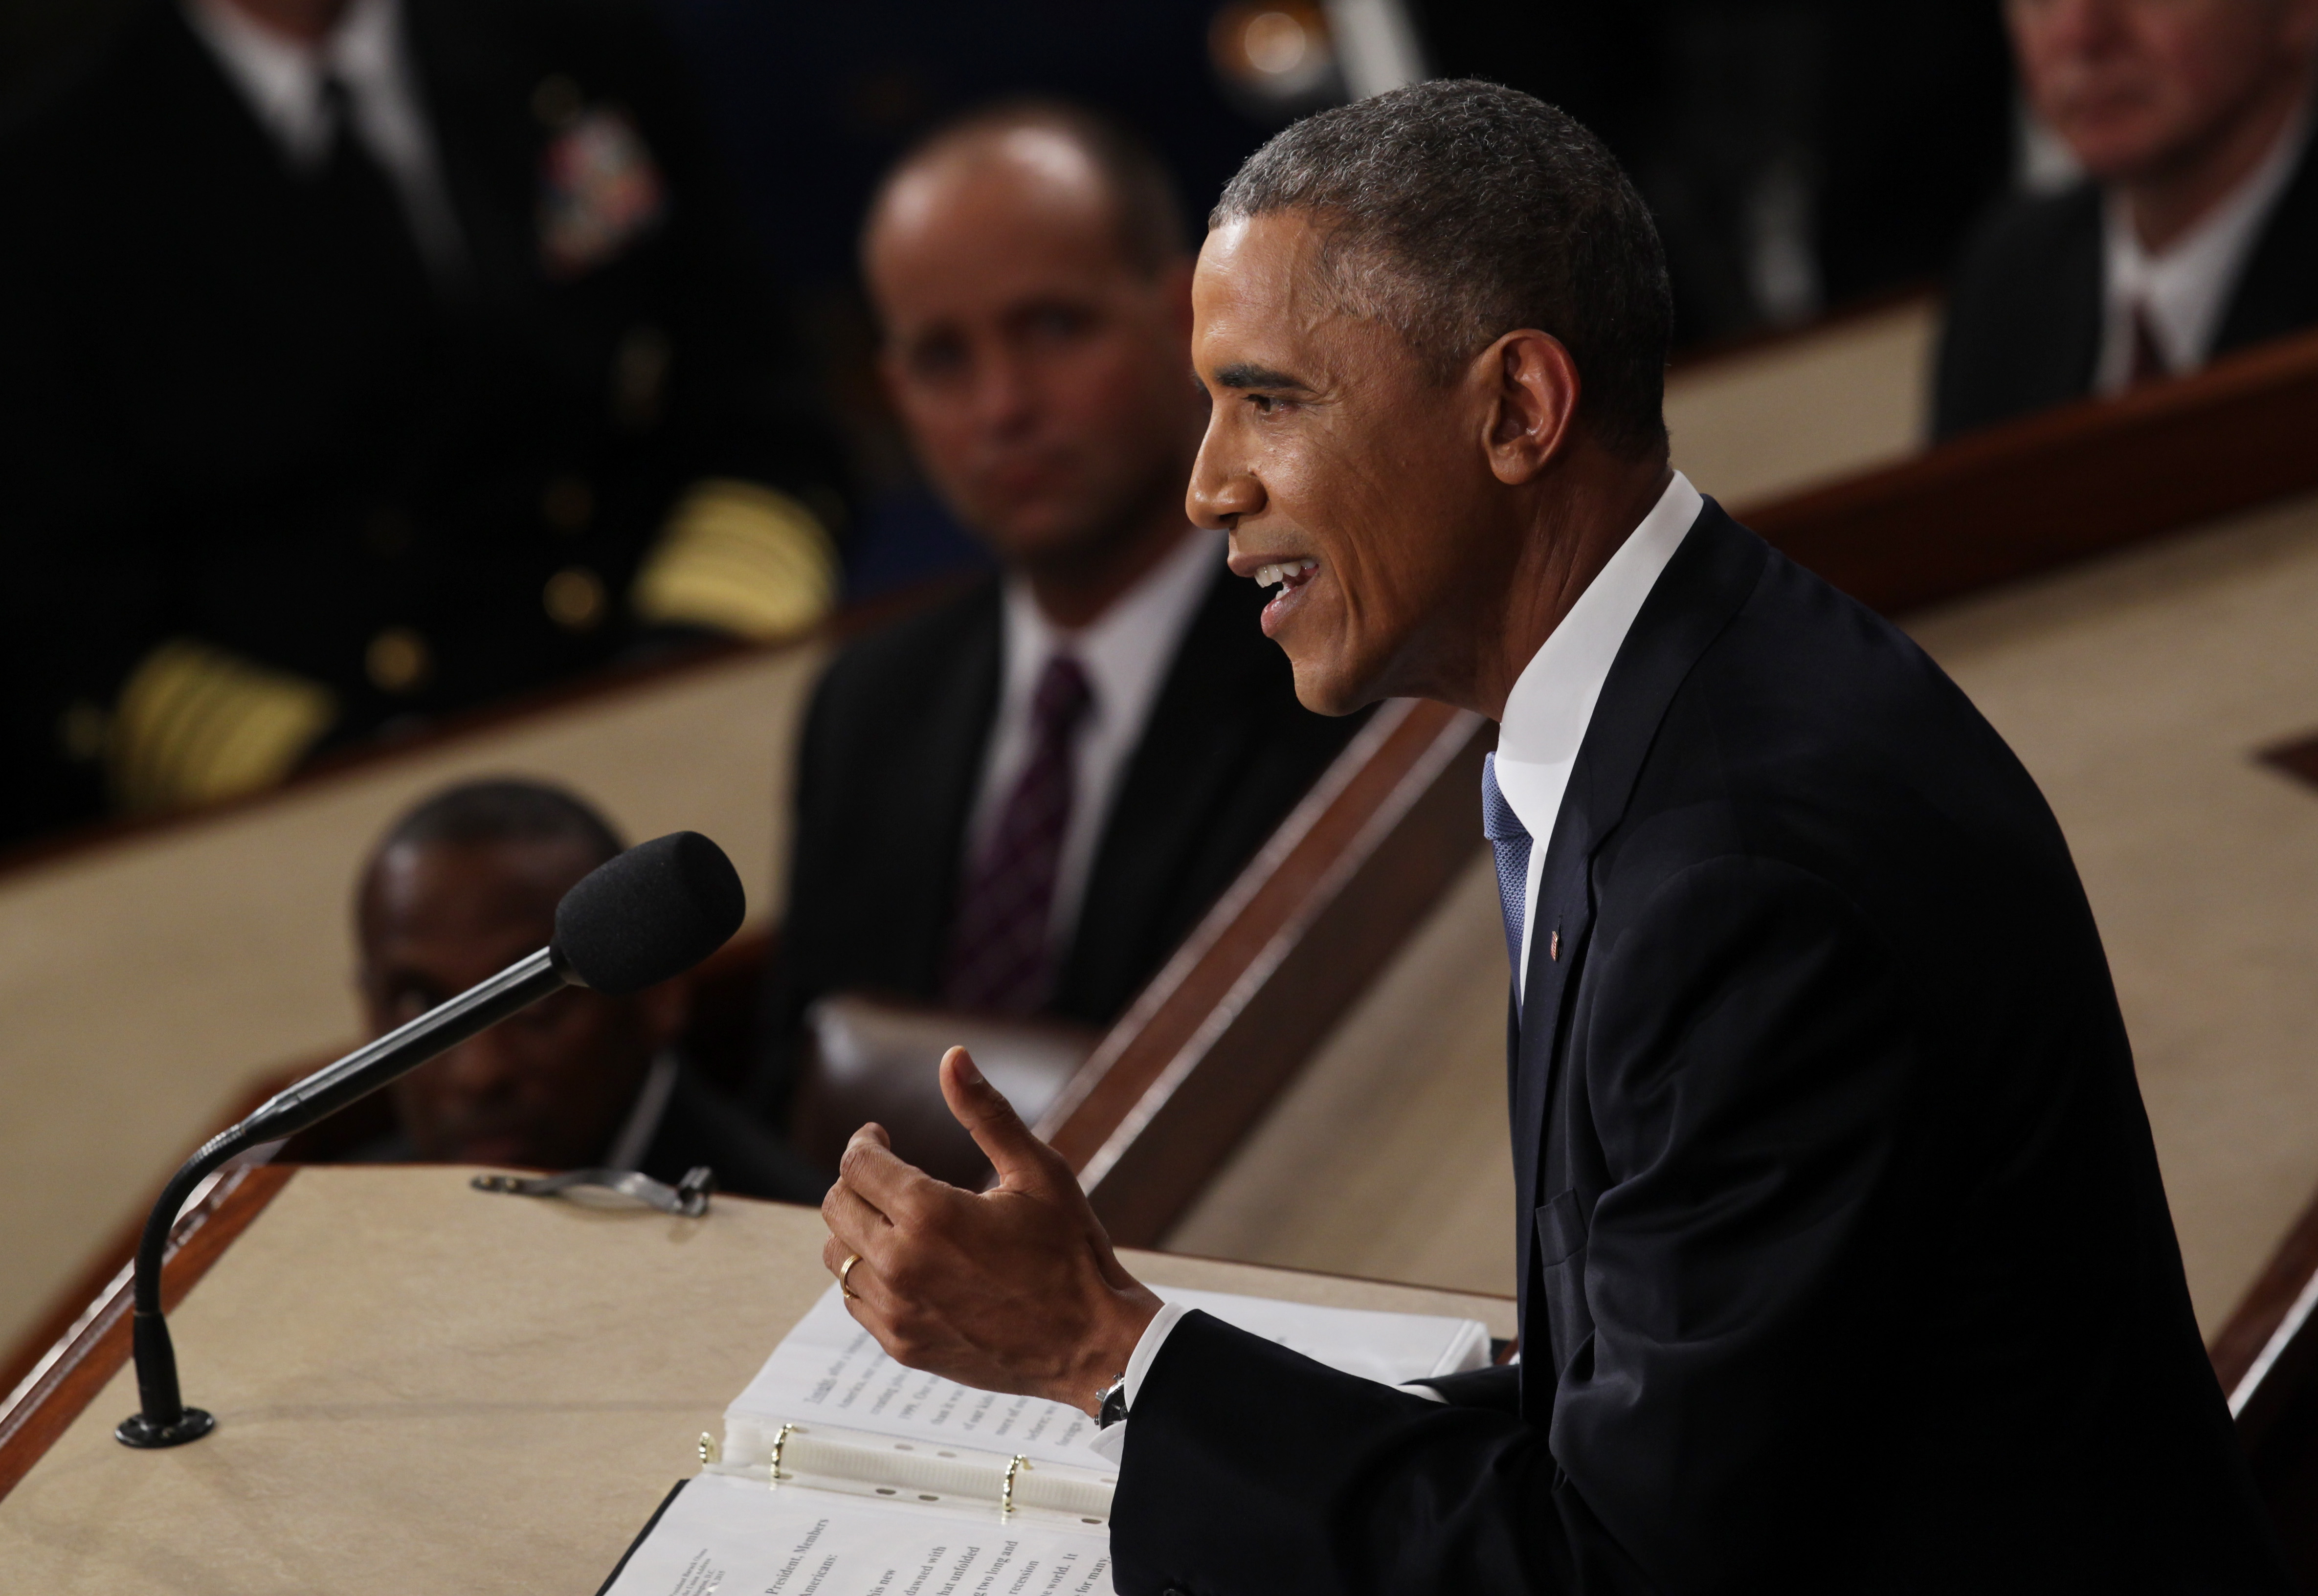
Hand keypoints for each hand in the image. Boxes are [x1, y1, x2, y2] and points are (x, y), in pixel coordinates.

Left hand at [821, 1046, 1162, 1415]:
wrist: (1092, 1345)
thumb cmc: (1072, 1253)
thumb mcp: (1039, 1171)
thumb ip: (987, 1113)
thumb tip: (952, 1057)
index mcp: (931, 1214)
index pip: (858, 1164)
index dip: (866, 1141)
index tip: (881, 1136)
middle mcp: (902, 1264)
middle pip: (836, 1206)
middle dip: (856, 1180)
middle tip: (886, 1172)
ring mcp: (898, 1311)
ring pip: (837, 1256)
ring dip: (857, 1228)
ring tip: (895, 1218)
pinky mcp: (902, 1345)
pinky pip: (854, 1301)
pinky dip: (867, 1275)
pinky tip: (905, 1263)